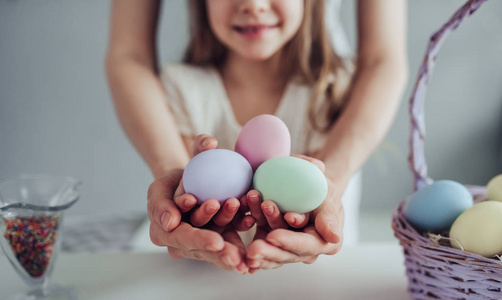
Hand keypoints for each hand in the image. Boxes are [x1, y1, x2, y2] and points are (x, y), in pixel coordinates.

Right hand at [147, 135, 253, 273]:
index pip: (184, 239)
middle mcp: (189, 242)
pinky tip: (251, 219)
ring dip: (234, 229)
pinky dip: (242, 223)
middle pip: (206, 249)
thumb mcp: (157, 190)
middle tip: (239, 259)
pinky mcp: (221, 229)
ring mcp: (207, 236)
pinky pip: (233, 229)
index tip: (217, 243)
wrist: (181, 180)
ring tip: (241, 217)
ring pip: (222, 238)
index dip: (201, 241)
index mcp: (168, 236)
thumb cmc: (166, 186)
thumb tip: (169, 223)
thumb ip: (160, 206)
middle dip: (224, 253)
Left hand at [245, 155, 343, 271]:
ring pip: (271, 250)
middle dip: (269, 251)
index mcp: (324, 242)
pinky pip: (260, 243)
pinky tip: (237, 248)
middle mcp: (306, 251)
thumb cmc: (323, 189)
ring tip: (244, 236)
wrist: (310, 185)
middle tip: (253, 249)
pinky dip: (248, 244)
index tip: (273, 236)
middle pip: (286, 254)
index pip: (306, 245)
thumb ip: (329, 216)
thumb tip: (333, 236)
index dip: (290, 242)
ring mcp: (287, 247)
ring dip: (257, 244)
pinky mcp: (271, 240)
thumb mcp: (329, 197)